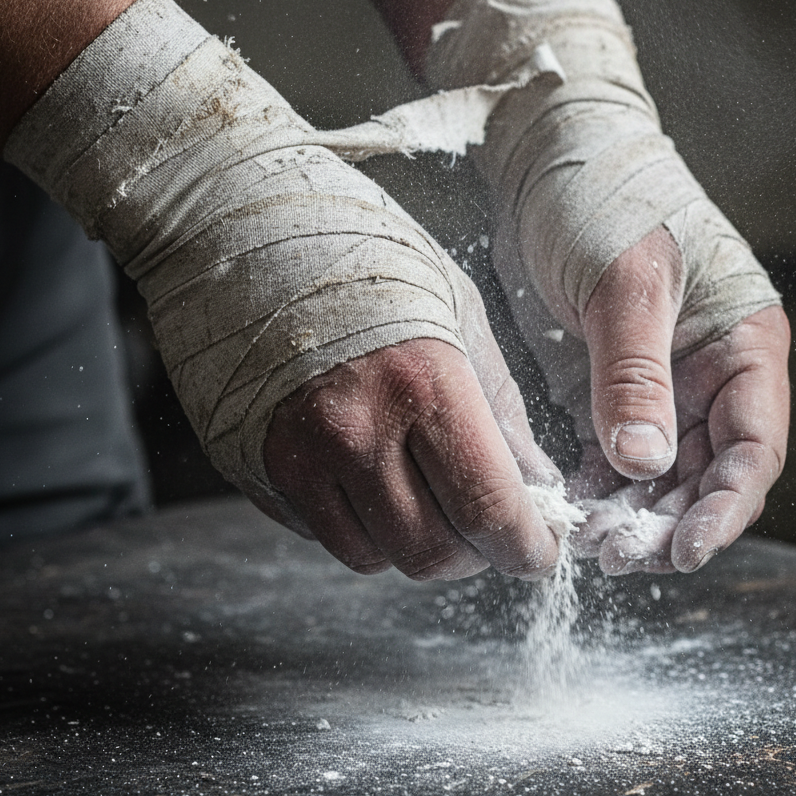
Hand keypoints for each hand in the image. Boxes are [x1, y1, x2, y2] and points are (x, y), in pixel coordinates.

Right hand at [261, 281, 563, 580]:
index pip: (488, 506)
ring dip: (418, 547)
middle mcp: (358, 429)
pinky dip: (365, 530)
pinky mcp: (264, 467)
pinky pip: (327, 537)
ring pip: (377, 557)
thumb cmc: (370, 266)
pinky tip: (376, 485)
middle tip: (491, 531)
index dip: (525, 547)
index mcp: (423, 383)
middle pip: (432, 550)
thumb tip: (536, 485)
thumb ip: (501, 411)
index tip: (540, 552)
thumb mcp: (459, 316)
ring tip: (432, 502)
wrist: (255, 237)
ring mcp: (301, 454)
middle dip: (476, 555)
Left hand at [564, 227, 790, 573]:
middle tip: (617, 555)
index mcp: (741, 345)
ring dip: (631, 514)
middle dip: (667, 521)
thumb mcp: (625, 287)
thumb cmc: (606, 201)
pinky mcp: (609, 385)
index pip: (752, 446)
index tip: (682, 549)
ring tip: (590, 544)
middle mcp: (707, 374)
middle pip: (705, 473)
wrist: (548, 162)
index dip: (724, 506)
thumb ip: (634, 375)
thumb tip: (643, 464)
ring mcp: (659, 383)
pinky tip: (574, 508)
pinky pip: (614, 453)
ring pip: (659, 474)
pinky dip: (598, 486)